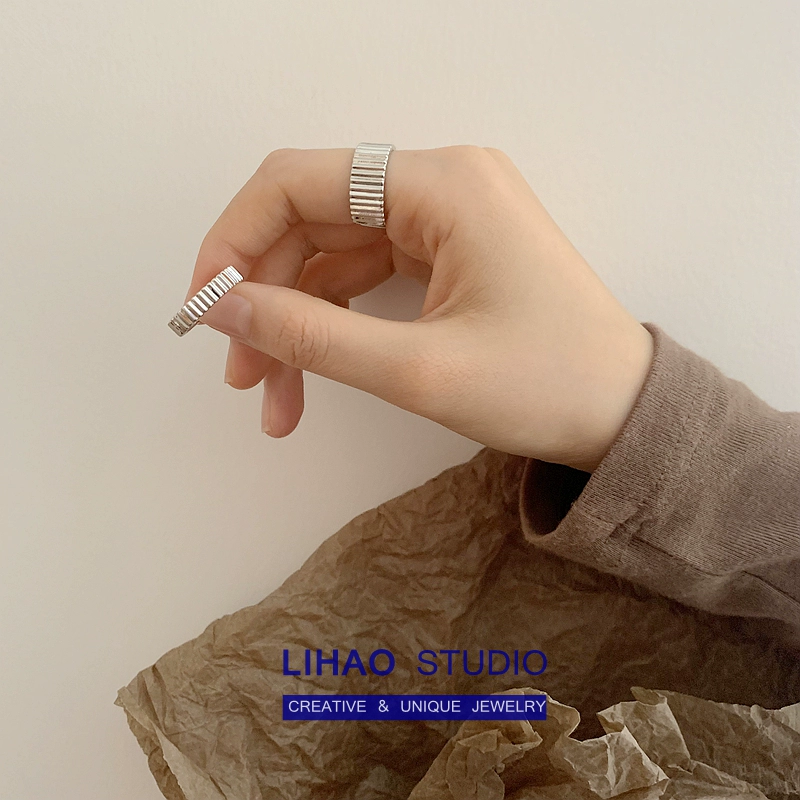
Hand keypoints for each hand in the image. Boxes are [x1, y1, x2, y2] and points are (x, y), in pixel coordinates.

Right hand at [187, 145, 652, 471]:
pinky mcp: (448, 255)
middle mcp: (441, 186)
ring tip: (274, 400)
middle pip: (311, 223)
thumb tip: (223, 305)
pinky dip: (333, 327)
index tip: (203, 308)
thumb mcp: (417, 370)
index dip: (234, 240)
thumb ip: (310, 334)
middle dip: (267, 300)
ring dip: (295, 324)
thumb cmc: (545, 387)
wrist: (625, 416)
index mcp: (441, 185)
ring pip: (333, 258)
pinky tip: (309, 378)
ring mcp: (445, 220)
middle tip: (241, 376)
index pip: (297, 182)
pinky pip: (366, 278)